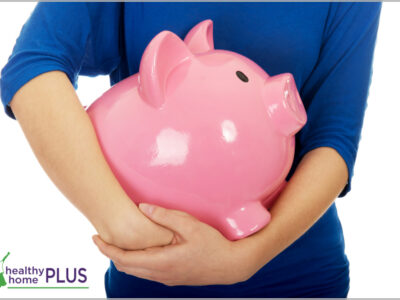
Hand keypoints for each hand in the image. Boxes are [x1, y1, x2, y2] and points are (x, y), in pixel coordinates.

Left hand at [93, 203, 260, 285]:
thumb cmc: (213, 245)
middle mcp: (161, 274)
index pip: (124, 258)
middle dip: (110, 253)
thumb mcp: (191, 226)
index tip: (95, 238)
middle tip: (102, 238)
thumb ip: (165, 216)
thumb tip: (142, 207)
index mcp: (163, 261)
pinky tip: (140, 249)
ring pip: (135, 271)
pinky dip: (135, 261)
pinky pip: (146, 272)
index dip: (106, 249)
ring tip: (117, 242)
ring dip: (123, 258)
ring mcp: (166, 278)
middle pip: (126, 267)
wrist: (231, 266)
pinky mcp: (172, 278)